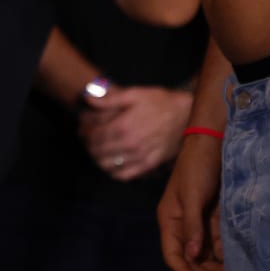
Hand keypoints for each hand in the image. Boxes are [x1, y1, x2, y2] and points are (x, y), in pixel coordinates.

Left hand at [78, 85, 193, 181]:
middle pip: (98, 152)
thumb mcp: (135, 94)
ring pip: (108, 166)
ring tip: (96, 150)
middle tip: (86, 139)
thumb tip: (88, 100)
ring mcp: (140, 158)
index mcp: (124, 126)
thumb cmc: (160, 102)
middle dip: (88, 145)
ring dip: (97, 159)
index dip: (84, 133)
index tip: (81, 128)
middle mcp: (130, 145)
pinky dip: (112, 172)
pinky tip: (111, 162)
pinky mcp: (149, 166)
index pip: (94, 136)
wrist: (187, 116)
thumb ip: (109, 99)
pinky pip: (124, 176)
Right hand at [158, 136, 224, 270]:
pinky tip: (233, 260)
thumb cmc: (196, 167)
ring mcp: (198, 221)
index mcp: (169, 219)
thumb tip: (193, 256)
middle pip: (190, 256)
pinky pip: (217, 240)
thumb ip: (192, 226)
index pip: (171, 253)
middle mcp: (182, 223)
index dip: (182, 270)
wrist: (213, 144)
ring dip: (215, 265)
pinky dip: (224, 252)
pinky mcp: (213, 216)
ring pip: (205, 252)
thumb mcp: (192, 196)